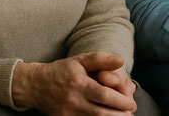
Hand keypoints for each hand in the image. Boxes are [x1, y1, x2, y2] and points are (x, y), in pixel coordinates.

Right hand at [13, 52, 135, 114]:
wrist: (36, 85)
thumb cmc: (63, 70)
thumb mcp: (81, 60)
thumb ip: (102, 59)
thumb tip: (121, 61)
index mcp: (78, 83)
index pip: (103, 95)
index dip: (120, 101)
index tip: (131, 103)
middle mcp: (72, 100)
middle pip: (100, 113)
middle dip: (119, 115)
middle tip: (131, 113)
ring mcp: (66, 113)